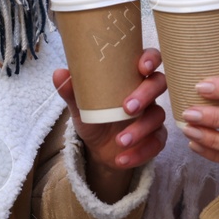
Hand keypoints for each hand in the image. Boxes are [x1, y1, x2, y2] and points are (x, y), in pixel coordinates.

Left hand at [55, 47, 166, 201]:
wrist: (97, 148)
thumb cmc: (94, 116)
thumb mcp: (81, 105)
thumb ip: (72, 91)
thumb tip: (59, 74)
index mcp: (131, 77)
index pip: (149, 59)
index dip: (151, 59)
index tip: (143, 66)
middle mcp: (146, 93)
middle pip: (159, 84)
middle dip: (146, 95)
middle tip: (127, 108)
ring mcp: (153, 115)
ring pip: (158, 116)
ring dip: (140, 129)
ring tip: (119, 141)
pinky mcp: (155, 137)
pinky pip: (156, 143)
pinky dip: (140, 153)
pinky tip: (121, 159)